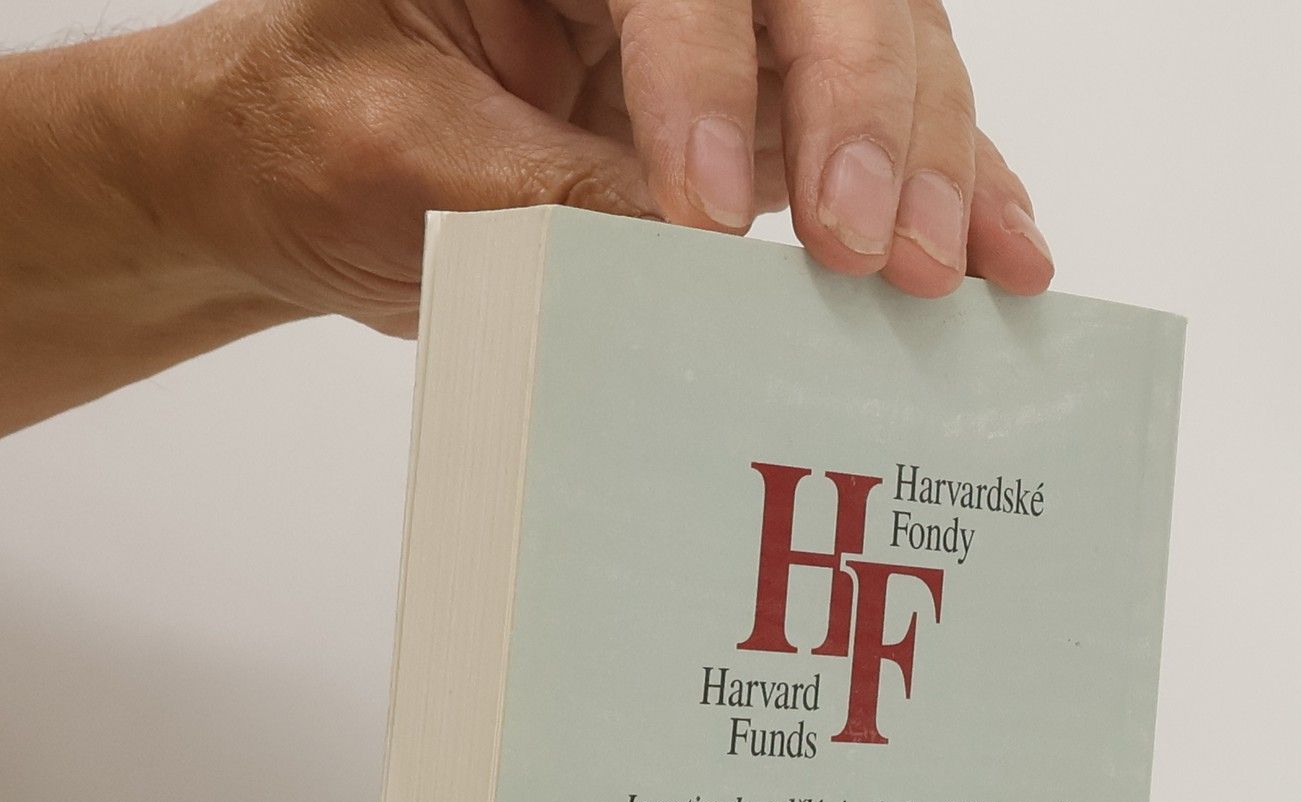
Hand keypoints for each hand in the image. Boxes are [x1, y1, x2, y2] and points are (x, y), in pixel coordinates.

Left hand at [157, 0, 1053, 333]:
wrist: (296, 175)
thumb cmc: (312, 137)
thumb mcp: (394, 159)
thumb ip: (543, 196)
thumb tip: (687, 258)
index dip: (705, 79)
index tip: (705, 210)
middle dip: (863, 112)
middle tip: (876, 247)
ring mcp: (723, 30)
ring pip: (878, 50)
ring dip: (932, 159)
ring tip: (952, 271)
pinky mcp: (757, 115)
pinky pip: (878, 136)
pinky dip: (951, 189)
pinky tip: (1004, 253)